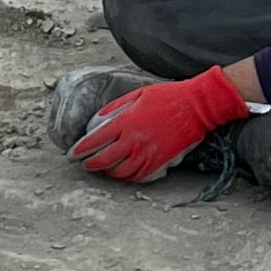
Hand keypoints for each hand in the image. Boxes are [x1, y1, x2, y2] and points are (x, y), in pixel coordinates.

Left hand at [69, 64, 247, 183]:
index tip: (72, 153)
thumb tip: (99, 119)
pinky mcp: (160, 161)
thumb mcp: (138, 94)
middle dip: (91, 164)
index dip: (81, 149)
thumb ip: (116, 107)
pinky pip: (138, 175)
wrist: (197, 106)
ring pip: (121, 171)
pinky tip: (123, 173)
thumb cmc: (169, 96)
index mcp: (127, 121)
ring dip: (108, 172)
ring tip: (103, 169)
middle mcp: (134, 140)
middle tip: (85, 165)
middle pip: (104, 160)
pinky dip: (127, 176)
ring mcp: (147, 152)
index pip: (96, 140)